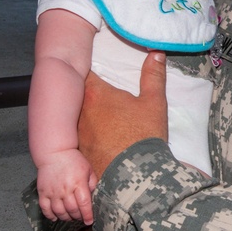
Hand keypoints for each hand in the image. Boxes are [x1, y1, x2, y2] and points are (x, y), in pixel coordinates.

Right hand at [36, 149, 96, 224]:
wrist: (54, 152)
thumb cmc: (74, 161)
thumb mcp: (88, 169)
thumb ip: (93, 184)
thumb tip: (94, 198)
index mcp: (78, 183)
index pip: (84, 204)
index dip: (88, 215)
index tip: (90, 221)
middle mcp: (65, 189)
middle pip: (72, 210)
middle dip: (78, 217)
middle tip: (80, 218)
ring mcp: (53, 192)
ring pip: (59, 212)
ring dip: (66, 218)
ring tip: (70, 217)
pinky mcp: (43, 192)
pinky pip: (45, 209)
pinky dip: (50, 216)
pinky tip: (55, 217)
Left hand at [78, 53, 168, 177]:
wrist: (134, 177)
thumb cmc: (143, 135)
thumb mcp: (154, 103)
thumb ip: (153, 76)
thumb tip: (156, 53)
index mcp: (96, 95)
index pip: (85, 75)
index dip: (89, 72)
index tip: (94, 71)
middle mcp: (79, 113)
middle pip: (77, 98)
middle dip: (85, 96)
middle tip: (98, 98)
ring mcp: (75, 136)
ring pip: (75, 121)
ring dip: (84, 120)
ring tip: (98, 124)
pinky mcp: (77, 156)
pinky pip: (78, 142)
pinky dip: (85, 140)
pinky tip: (97, 145)